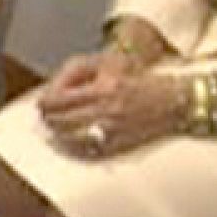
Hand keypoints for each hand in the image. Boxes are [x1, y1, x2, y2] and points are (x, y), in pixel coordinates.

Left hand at [38, 50, 180, 158]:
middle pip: (62, 122)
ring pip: (72, 140)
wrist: (176, 100)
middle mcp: (108, 112)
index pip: (60, 100)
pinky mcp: (120, 146)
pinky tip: (67, 144)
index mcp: (104, 88)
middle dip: (48, 120)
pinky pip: (88, 153)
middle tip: (42, 118)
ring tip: (51, 132)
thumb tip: (49, 91)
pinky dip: (74, 149)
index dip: (46, 103)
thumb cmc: (139, 78)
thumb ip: (74, 73)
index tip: (41, 103)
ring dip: (57, 137)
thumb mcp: (106, 63)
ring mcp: (114, 132)